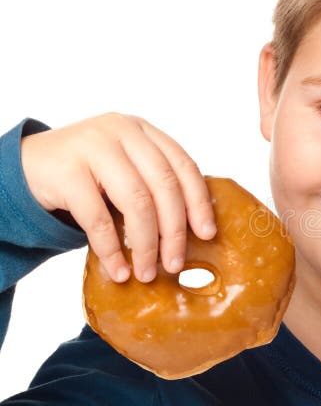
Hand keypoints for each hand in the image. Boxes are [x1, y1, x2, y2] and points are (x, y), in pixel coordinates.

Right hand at [19, 112, 216, 282]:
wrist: (27, 166)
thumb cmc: (88, 175)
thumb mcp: (125, 168)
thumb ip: (154, 184)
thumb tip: (195, 232)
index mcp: (144, 132)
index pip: (183, 166)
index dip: (199, 202)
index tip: (208, 235)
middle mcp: (122, 132)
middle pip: (164, 186)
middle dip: (174, 232)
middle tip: (175, 265)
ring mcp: (93, 147)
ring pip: (136, 202)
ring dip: (146, 245)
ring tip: (147, 273)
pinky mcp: (66, 171)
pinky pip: (98, 218)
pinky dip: (111, 250)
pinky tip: (119, 270)